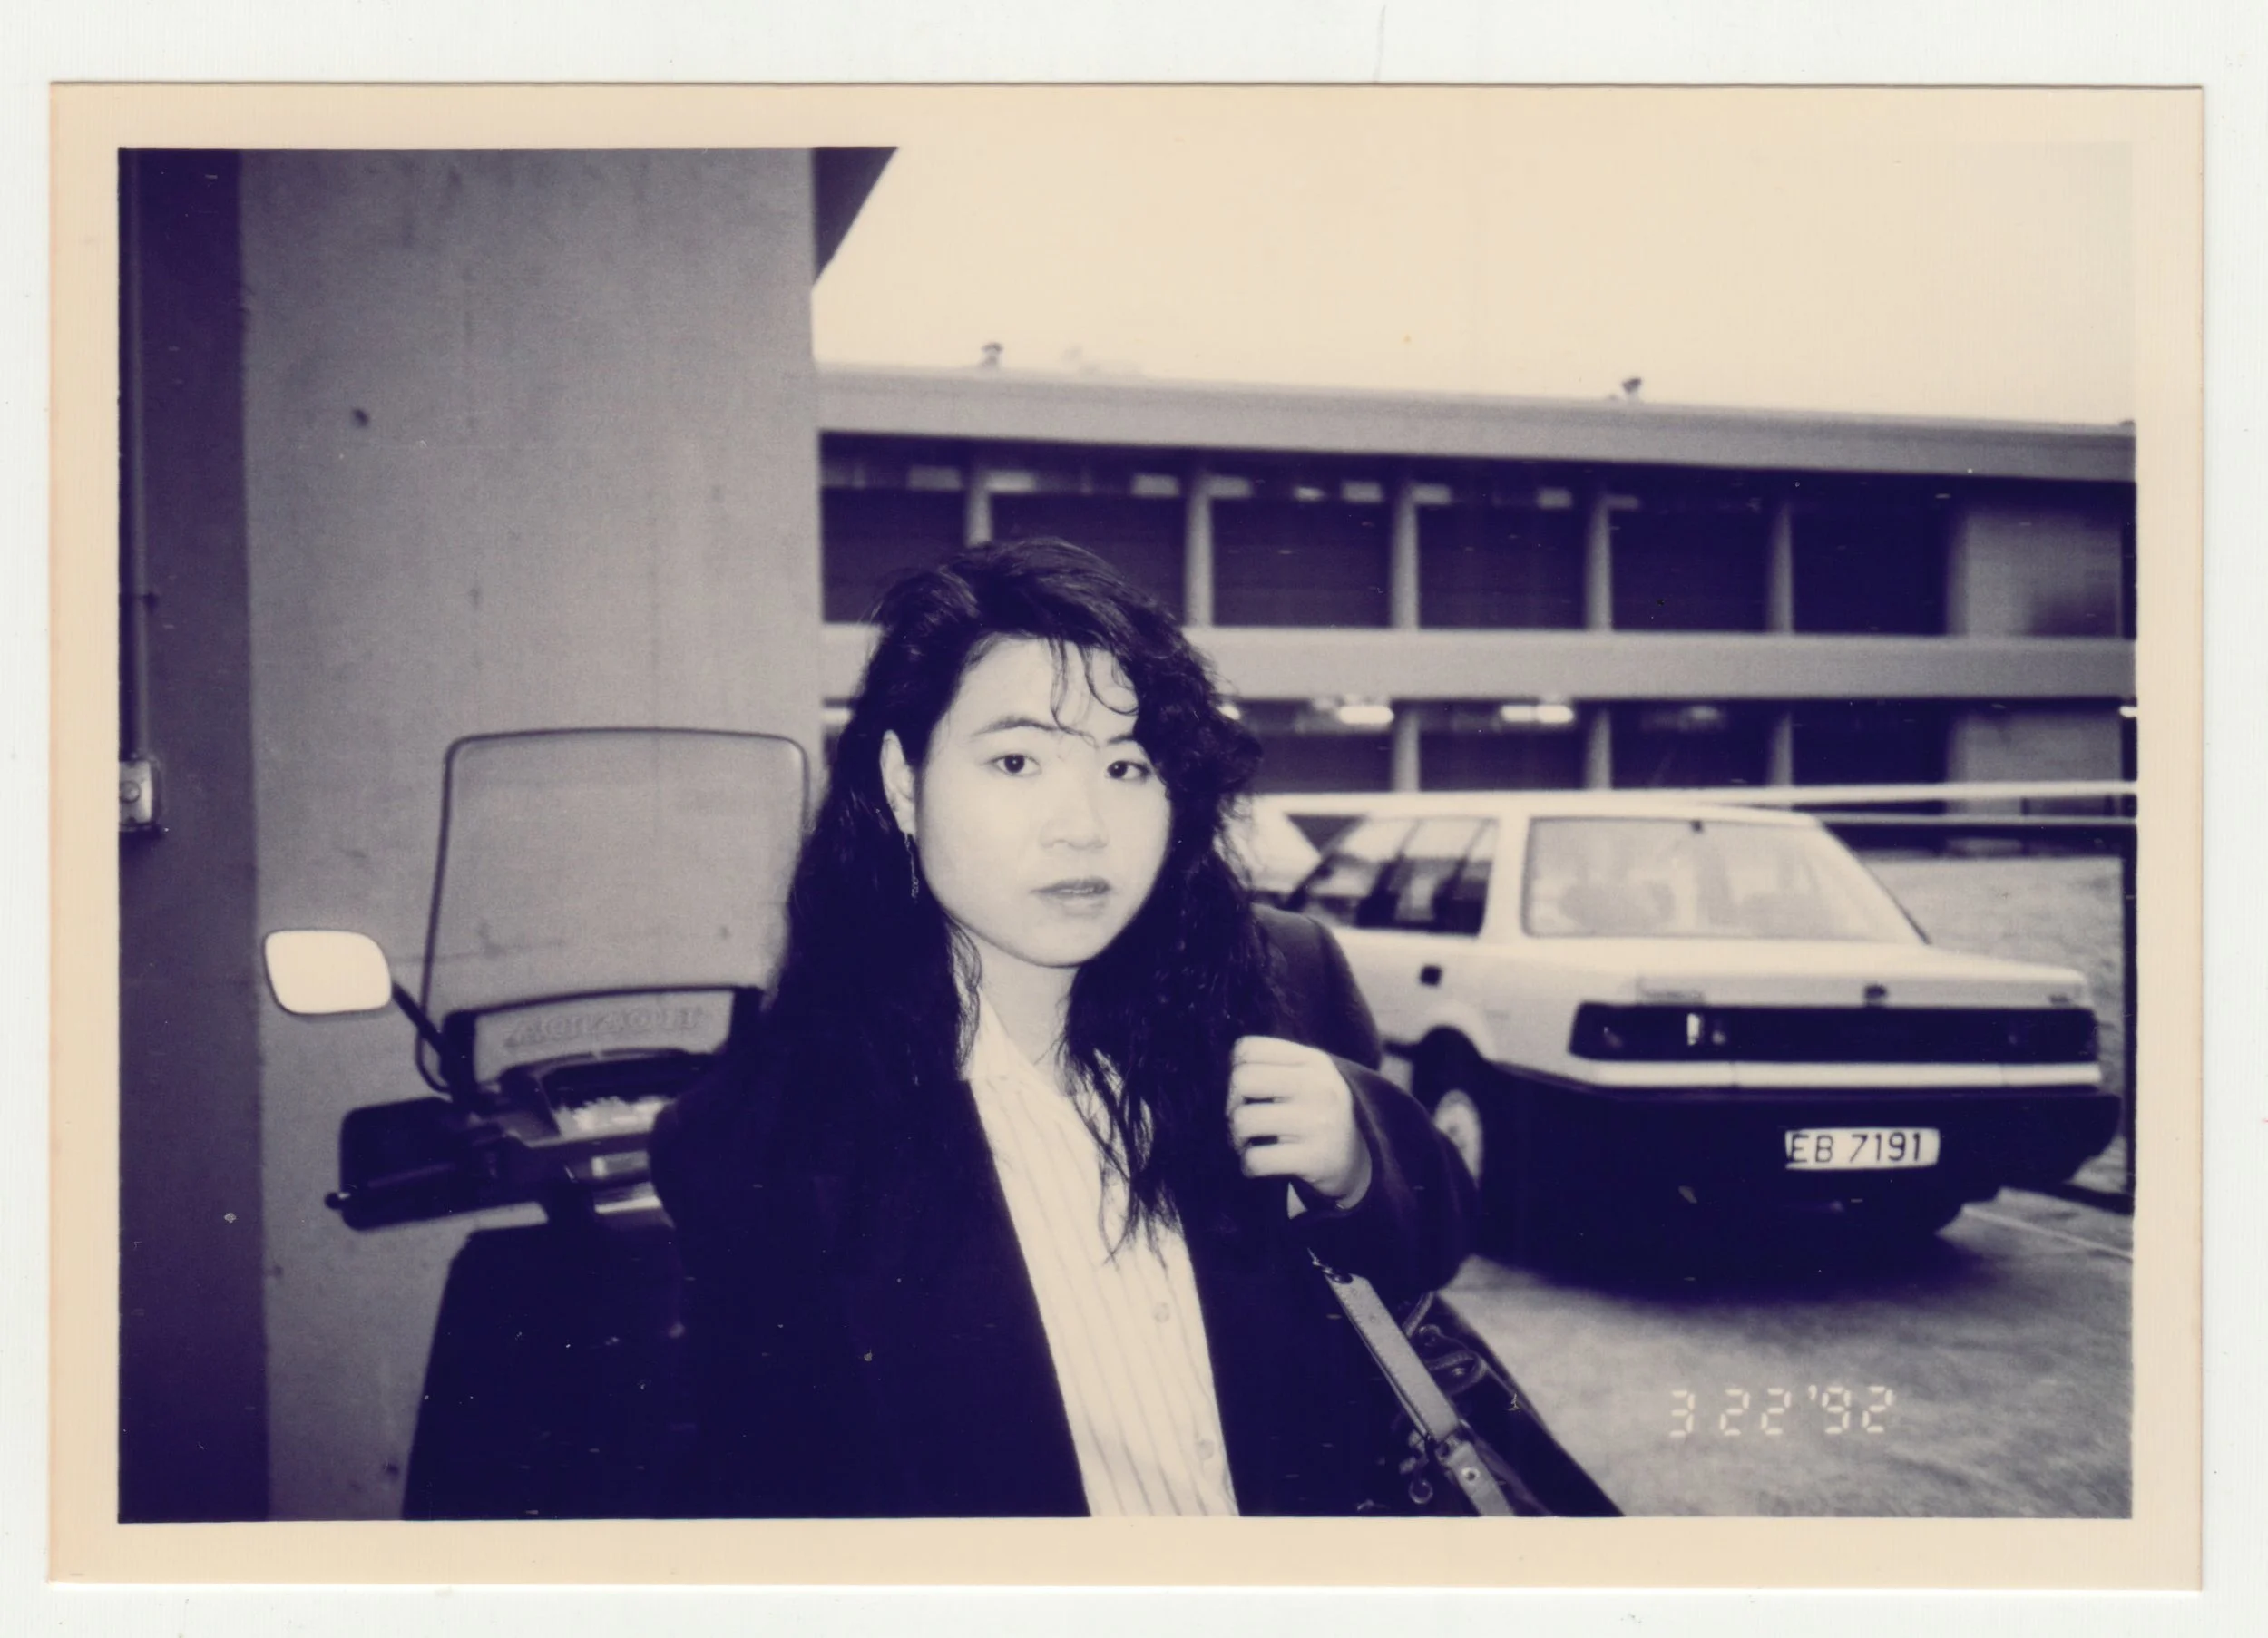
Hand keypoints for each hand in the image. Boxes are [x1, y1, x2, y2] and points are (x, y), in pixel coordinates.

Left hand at [1227, 1036, 1373, 1207]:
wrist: (1363, 1161)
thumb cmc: (1321, 1114)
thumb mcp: (1310, 1079)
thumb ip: (1274, 1066)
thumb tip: (1222, 1075)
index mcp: (1313, 1061)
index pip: (1248, 1049)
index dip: (1235, 1071)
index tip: (1246, 1092)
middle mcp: (1318, 1086)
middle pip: (1241, 1080)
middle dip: (1231, 1105)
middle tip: (1243, 1120)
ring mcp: (1318, 1122)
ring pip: (1243, 1121)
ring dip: (1236, 1138)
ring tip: (1248, 1143)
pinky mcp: (1314, 1159)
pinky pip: (1255, 1159)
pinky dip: (1248, 1165)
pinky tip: (1259, 1164)